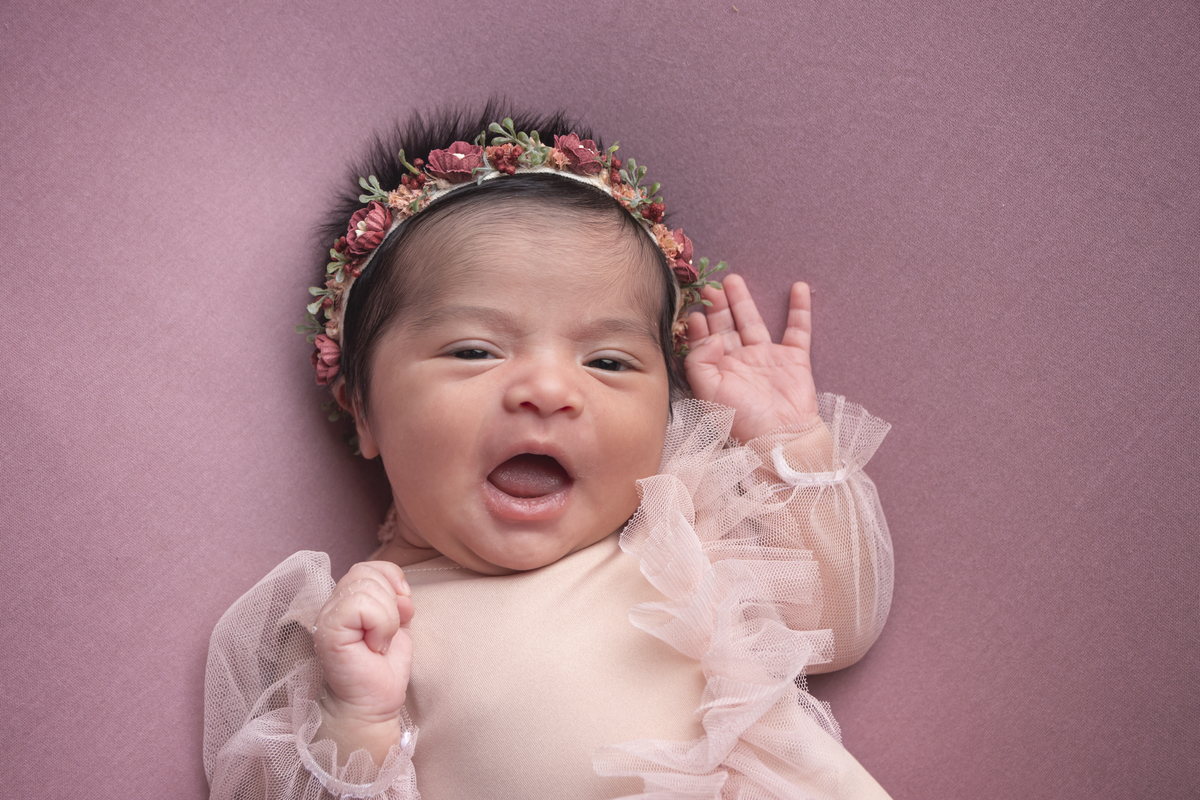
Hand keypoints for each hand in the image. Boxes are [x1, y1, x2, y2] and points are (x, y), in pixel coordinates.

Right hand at [312, 561, 413, 762]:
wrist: (371, 706)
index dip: (392, 580)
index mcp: (347, 600)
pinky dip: (380, 623)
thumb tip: (402, 591)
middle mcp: (332, 604)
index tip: (403, 609)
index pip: (369, 567)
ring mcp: (326, 616)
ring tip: (379, 643)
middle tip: (388, 633)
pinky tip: (374, 647)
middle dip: (391, 600)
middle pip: (366, 572)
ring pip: (365, 585)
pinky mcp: (328, 629)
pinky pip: (360, 604)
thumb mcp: (397, 625)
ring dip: (387, 617)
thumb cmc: (382, 671)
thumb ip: (396, 600)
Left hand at [684, 274, 820, 441]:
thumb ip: (699, 362)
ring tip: (733, 279)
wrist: (782, 437)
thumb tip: (712, 336)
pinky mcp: (794, 360)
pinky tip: (799, 287)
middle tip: (709, 286)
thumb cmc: (743, 420)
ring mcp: (767, 360)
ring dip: (743, 301)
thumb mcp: (709, 392)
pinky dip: (800, 309)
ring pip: (753, 323)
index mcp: (718, 373)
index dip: (698, 327)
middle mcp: (740, 364)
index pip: (704, 344)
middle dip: (717, 307)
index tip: (693, 310)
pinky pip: (798, 329)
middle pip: (726, 328)